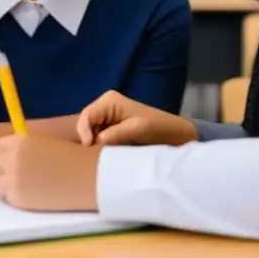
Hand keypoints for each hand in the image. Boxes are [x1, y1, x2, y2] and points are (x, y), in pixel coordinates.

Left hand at [0, 134, 98, 211]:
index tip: (5, 164)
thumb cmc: (71, 158)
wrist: (88, 176)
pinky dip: (13, 197)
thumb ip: (21, 149)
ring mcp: (13, 179)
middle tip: (17, 176)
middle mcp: (11, 158)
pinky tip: (30, 194)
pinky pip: (4, 198)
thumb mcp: (42, 145)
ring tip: (24, 186)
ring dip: (4, 186)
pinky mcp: (18, 198)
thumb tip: (2, 158)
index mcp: (18, 141)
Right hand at [77, 90, 196, 146]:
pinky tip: (104, 155)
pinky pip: (97, 138)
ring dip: (93, 145)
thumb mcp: (138, 129)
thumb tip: (94, 143)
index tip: (90, 148)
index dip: (84, 133)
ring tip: (100, 156)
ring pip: (90, 133)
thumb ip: (115, 134)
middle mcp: (104, 106)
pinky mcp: (110, 129)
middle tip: (94, 155)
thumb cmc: (157, 127)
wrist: (174, 134)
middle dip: (87, 140)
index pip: (86, 116)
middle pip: (85, 125)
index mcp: (109, 101)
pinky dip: (98, 147)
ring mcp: (106, 118)